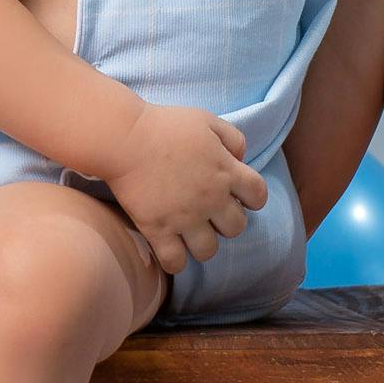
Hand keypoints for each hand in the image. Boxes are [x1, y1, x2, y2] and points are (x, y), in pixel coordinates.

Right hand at [102, 103, 270, 277]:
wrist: (125, 138)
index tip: (238, 196)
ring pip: (208, 251)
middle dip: (226, 222)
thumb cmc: (165, 125)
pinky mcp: (158, 229)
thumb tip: (242, 158)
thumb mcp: (207, 120)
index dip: (252, 198)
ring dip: (203, 244)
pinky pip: (175, 262)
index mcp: (227, 171)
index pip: (258, 195)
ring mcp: (185, 218)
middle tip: (210, 213)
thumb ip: (232, 138)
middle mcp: (212, 199)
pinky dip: (175, 261)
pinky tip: (171, 250)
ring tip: (190, 234)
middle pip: (236, 228)